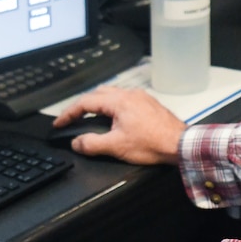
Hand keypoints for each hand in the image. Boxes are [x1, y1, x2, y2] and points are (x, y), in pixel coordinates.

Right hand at [52, 85, 185, 164]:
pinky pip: (125, 101)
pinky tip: (113, 120)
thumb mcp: (116, 146)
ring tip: (89, 119)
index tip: (60, 123)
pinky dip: (113, 108)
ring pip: (112, 96)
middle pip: (98, 94)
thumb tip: (77, 143)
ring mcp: (141, 98)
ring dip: (98, 106)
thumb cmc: (153, 143)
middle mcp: (130, 94)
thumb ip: (91, 144)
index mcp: (119, 101)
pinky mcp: (149, 105)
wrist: (180, 145)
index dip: (69, 113)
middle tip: (72, 119)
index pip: (85, 102)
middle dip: (82, 106)